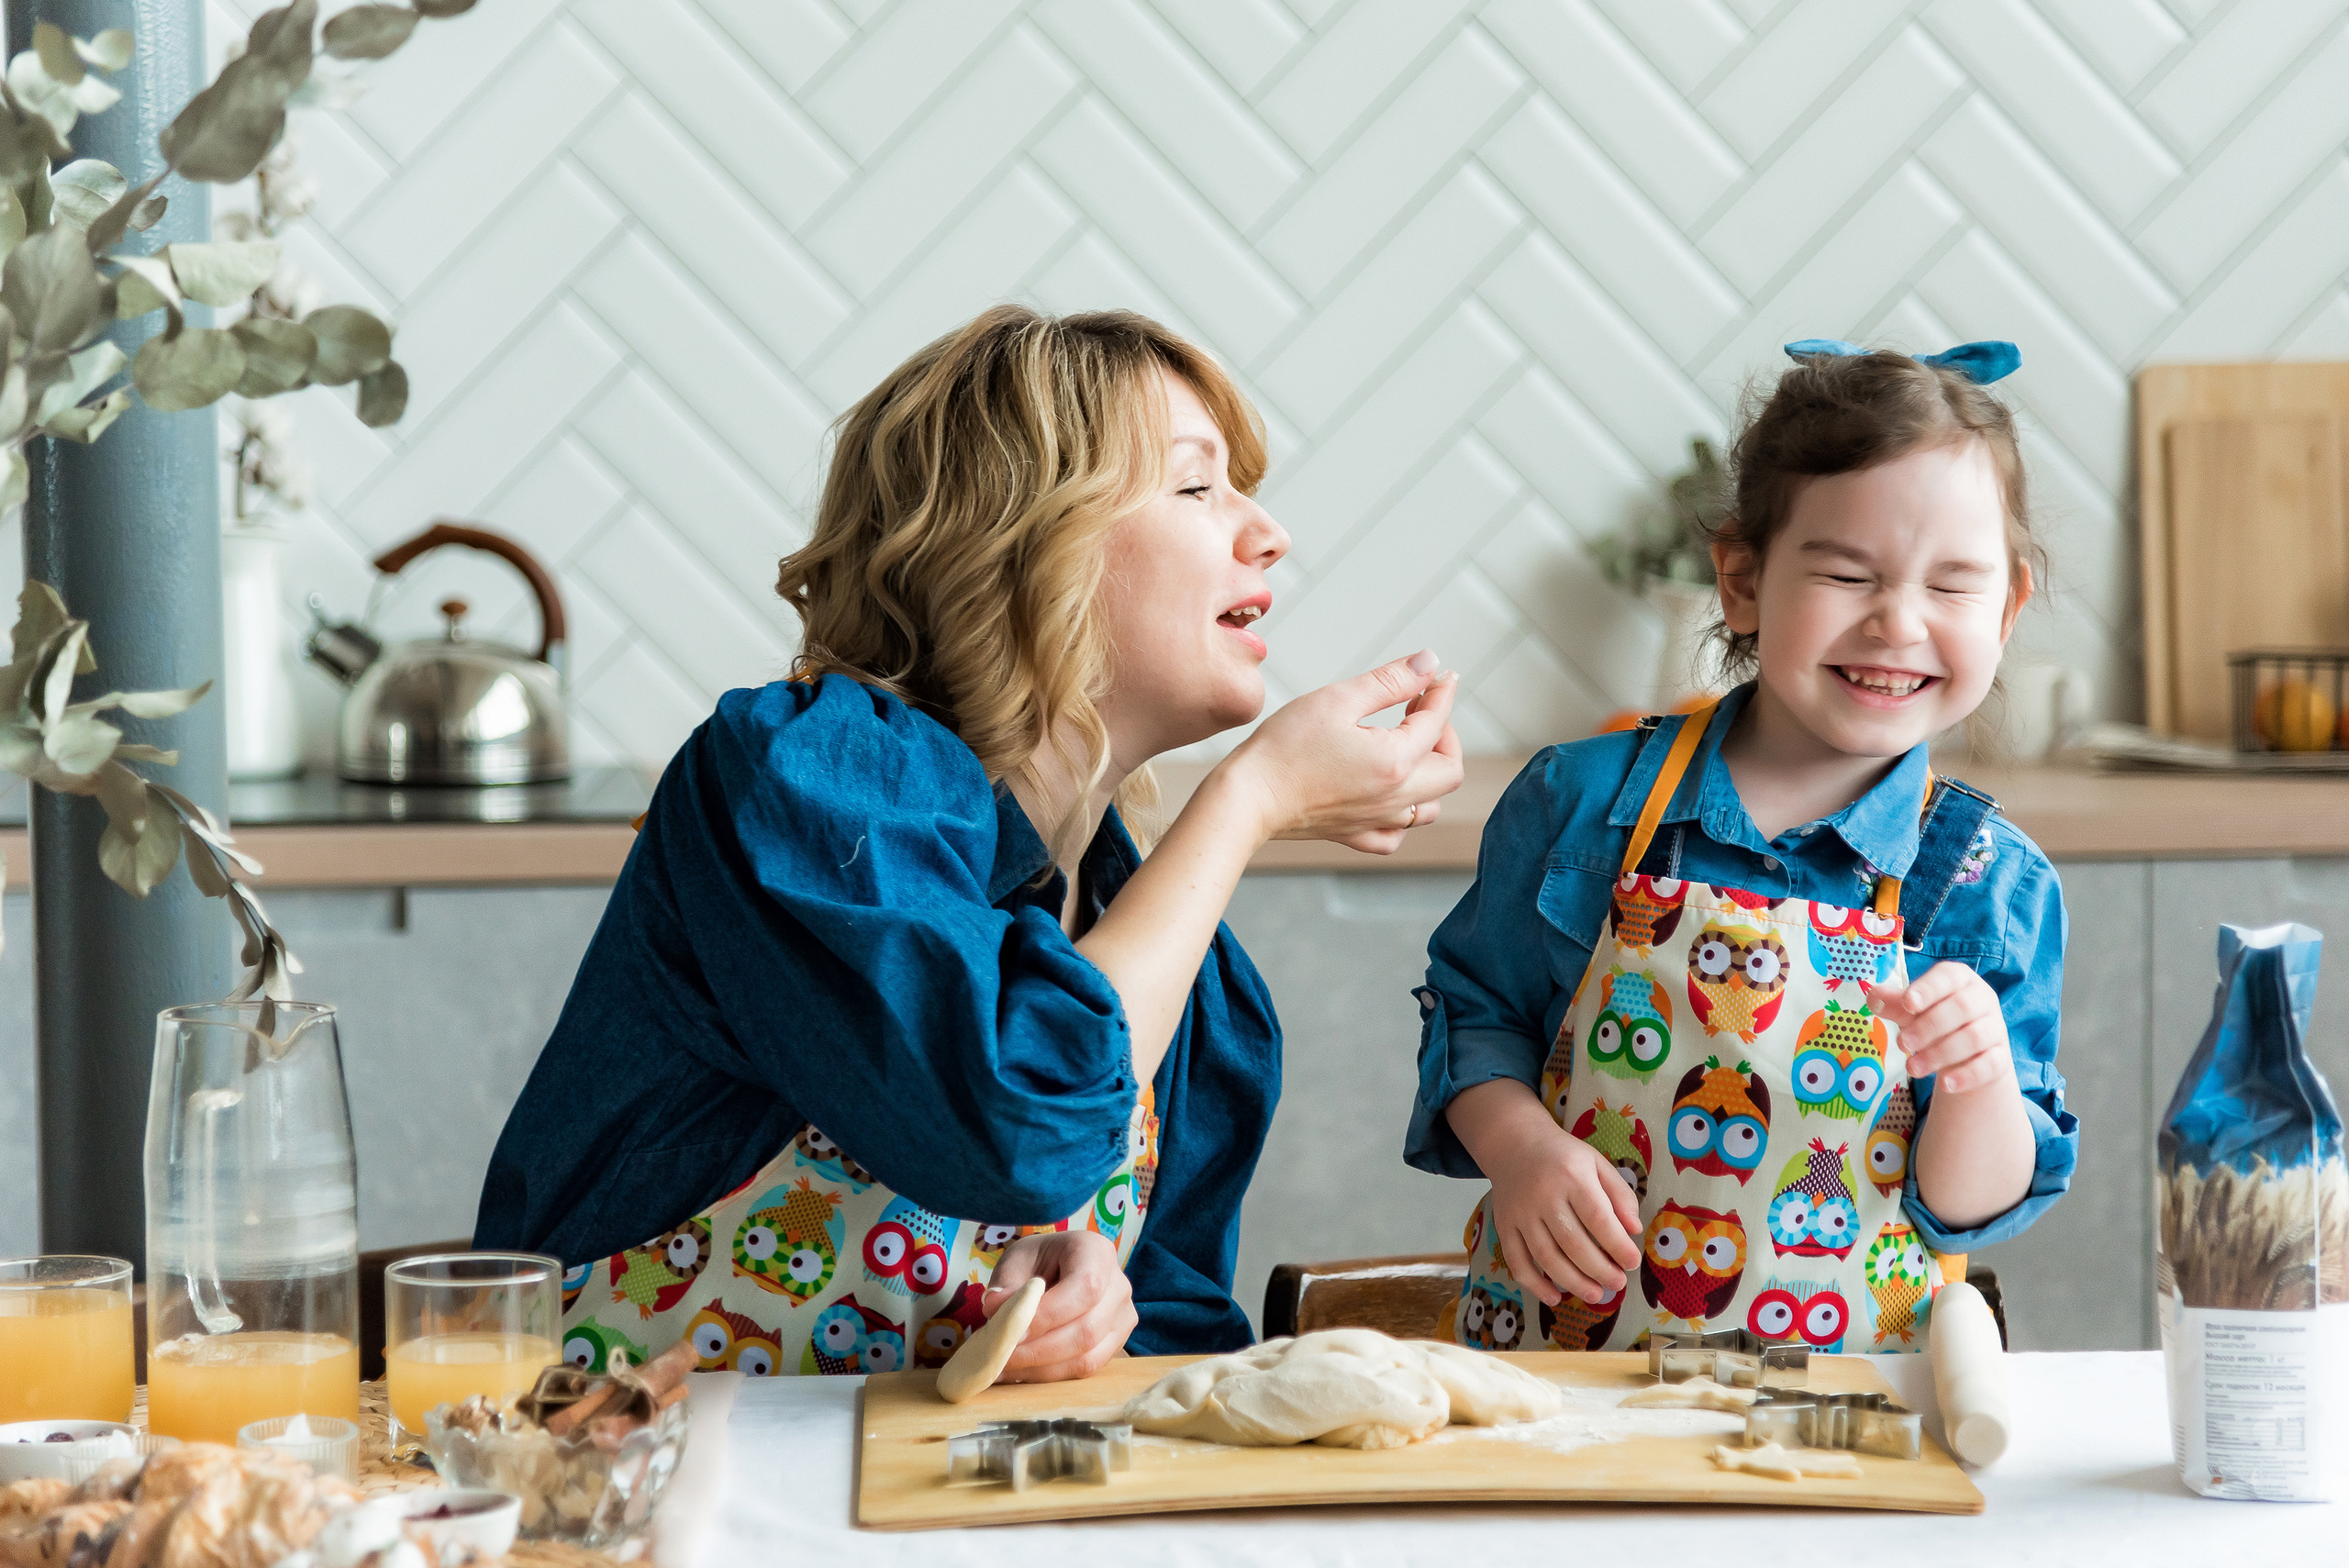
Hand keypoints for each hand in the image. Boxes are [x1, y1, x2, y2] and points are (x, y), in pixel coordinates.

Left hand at [982, 1230, 1137, 1382]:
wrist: (1057, 1268)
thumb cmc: (1037, 1261)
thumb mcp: (1016, 1260)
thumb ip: (1007, 1284)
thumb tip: (996, 1309)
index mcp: (1097, 1252)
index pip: (1084, 1288)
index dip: (1048, 1316)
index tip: (1012, 1332)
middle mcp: (1119, 1286)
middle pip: (1087, 1330)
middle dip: (1038, 1350)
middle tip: (999, 1356)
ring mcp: (1122, 1319)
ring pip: (1087, 1357)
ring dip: (1041, 1368)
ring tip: (1004, 1367)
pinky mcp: (1115, 1344)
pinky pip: (1085, 1368)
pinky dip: (1049, 1375)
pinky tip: (1020, 1371)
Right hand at [1212, 650, 1463, 854]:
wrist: (1246, 798)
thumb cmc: (1284, 747)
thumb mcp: (1338, 699)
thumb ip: (1390, 681)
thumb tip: (1428, 663)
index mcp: (1395, 761)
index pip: (1437, 723)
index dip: (1441, 693)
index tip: (1439, 675)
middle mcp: (1394, 798)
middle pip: (1449, 771)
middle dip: (1444, 735)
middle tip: (1420, 709)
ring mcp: (1375, 821)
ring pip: (1429, 807)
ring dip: (1429, 774)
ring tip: (1406, 747)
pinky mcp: (1354, 835)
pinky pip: (1395, 834)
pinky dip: (1402, 814)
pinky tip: (1385, 794)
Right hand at [1481, 1117, 1643, 1310]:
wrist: (1514, 1143)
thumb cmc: (1563, 1156)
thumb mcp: (1597, 1163)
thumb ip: (1620, 1194)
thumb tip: (1634, 1230)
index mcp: (1571, 1176)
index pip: (1597, 1217)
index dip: (1617, 1245)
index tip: (1632, 1262)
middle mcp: (1543, 1195)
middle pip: (1572, 1242)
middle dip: (1599, 1270)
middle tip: (1618, 1284)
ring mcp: (1520, 1212)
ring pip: (1545, 1256)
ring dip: (1572, 1282)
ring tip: (1595, 1295)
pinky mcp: (1503, 1225)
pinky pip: (1516, 1260)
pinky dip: (1534, 1284)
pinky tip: (1554, 1297)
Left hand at [1873, 961, 2013, 1094]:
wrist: (1967, 1056)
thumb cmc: (1934, 1021)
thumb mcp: (1912, 1011)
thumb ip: (1894, 1004)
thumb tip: (1872, 997)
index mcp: (1960, 979)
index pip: (1948, 976)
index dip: (1928, 988)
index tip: (1907, 1003)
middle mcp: (1982, 999)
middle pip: (1961, 1007)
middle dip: (1929, 1026)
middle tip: (1902, 1044)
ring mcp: (1995, 1029)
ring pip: (1974, 1037)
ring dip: (1940, 1053)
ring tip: (1912, 1068)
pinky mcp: (2001, 1058)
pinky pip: (1990, 1064)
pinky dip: (1967, 1075)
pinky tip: (1945, 1084)